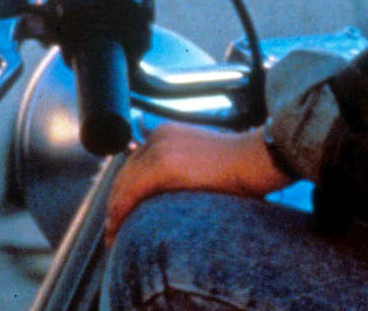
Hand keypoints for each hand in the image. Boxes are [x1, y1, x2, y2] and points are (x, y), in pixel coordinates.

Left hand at [103, 123, 292, 243]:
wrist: (256, 159)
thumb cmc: (240, 166)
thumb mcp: (203, 160)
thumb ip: (182, 168)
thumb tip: (173, 190)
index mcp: (167, 132)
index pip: (134, 164)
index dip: (123, 190)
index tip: (120, 211)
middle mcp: (158, 137)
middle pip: (124, 174)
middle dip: (115, 202)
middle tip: (111, 228)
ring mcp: (160, 149)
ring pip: (123, 185)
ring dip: (114, 212)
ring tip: (112, 235)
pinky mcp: (163, 166)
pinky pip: (131, 193)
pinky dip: (120, 212)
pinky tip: (116, 229)